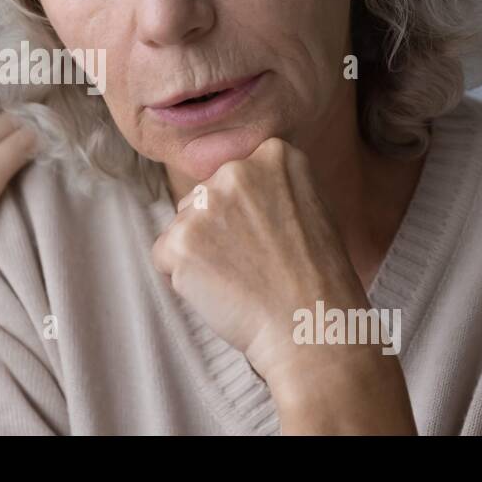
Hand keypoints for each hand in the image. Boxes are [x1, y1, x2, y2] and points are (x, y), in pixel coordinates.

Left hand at [151, 137, 414, 432]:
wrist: (312, 326)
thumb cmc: (317, 278)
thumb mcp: (310, 208)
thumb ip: (269, 187)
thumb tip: (226, 189)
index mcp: (275, 155)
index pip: (234, 179)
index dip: (247, 215)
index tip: (271, 239)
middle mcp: (237, 170)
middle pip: (203, 198)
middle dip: (217, 230)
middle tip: (254, 262)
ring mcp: (206, 204)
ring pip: (182, 225)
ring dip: (199, 252)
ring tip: (241, 277)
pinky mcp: (181, 240)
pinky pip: (164, 255)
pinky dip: (183, 278)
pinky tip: (221, 289)